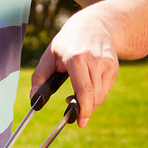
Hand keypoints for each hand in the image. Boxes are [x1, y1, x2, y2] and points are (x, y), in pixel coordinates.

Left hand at [33, 11, 119, 126]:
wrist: (96, 24)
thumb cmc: (68, 42)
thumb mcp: (50, 54)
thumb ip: (39, 77)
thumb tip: (34, 99)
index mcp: (76, 58)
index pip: (84, 90)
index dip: (83, 109)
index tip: (80, 122)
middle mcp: (94, 61)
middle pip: (94, 97)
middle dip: (85, 110)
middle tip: (75, 115)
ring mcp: (107, 64)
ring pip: (101, 96)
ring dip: (89, 103)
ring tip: (77, 97)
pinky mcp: (114, 67)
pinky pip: (105, 90)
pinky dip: (96, 95)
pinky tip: (87, 87)